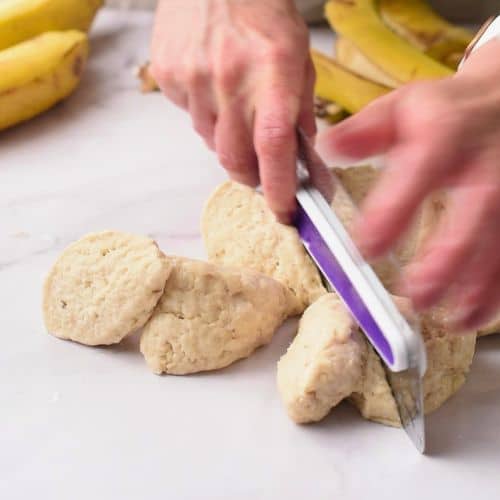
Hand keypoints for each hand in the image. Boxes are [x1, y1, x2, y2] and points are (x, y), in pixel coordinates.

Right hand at [150, 0, 315, 221]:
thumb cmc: (261, 9)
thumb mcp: (298, 54)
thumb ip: (300, 107)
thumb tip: (300, 152)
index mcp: (272, 72)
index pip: (273, 146)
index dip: (278, 186)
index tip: (283, 209)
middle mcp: (229, 78)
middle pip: (235, 158)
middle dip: (250, 174)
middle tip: (259, 170)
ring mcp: (193, 77)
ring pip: (210, 141)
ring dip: (227, 139)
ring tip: (235, 107)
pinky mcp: (167, 75)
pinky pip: (188, 116)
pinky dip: (204, 114)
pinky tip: (212, 87)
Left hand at [318, 39, 499, 329]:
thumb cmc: (441, 115)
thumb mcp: (399, 111)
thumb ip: (362, 134)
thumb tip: (325, 149)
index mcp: (444, 133)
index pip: (418, 172)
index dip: (392, 213)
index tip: (366, 250)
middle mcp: (487, 160)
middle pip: (478, 210)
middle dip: (448, 259)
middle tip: (417, 297)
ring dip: (481, 285)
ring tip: (454, 320)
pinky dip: (499, 289)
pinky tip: (478, 314)